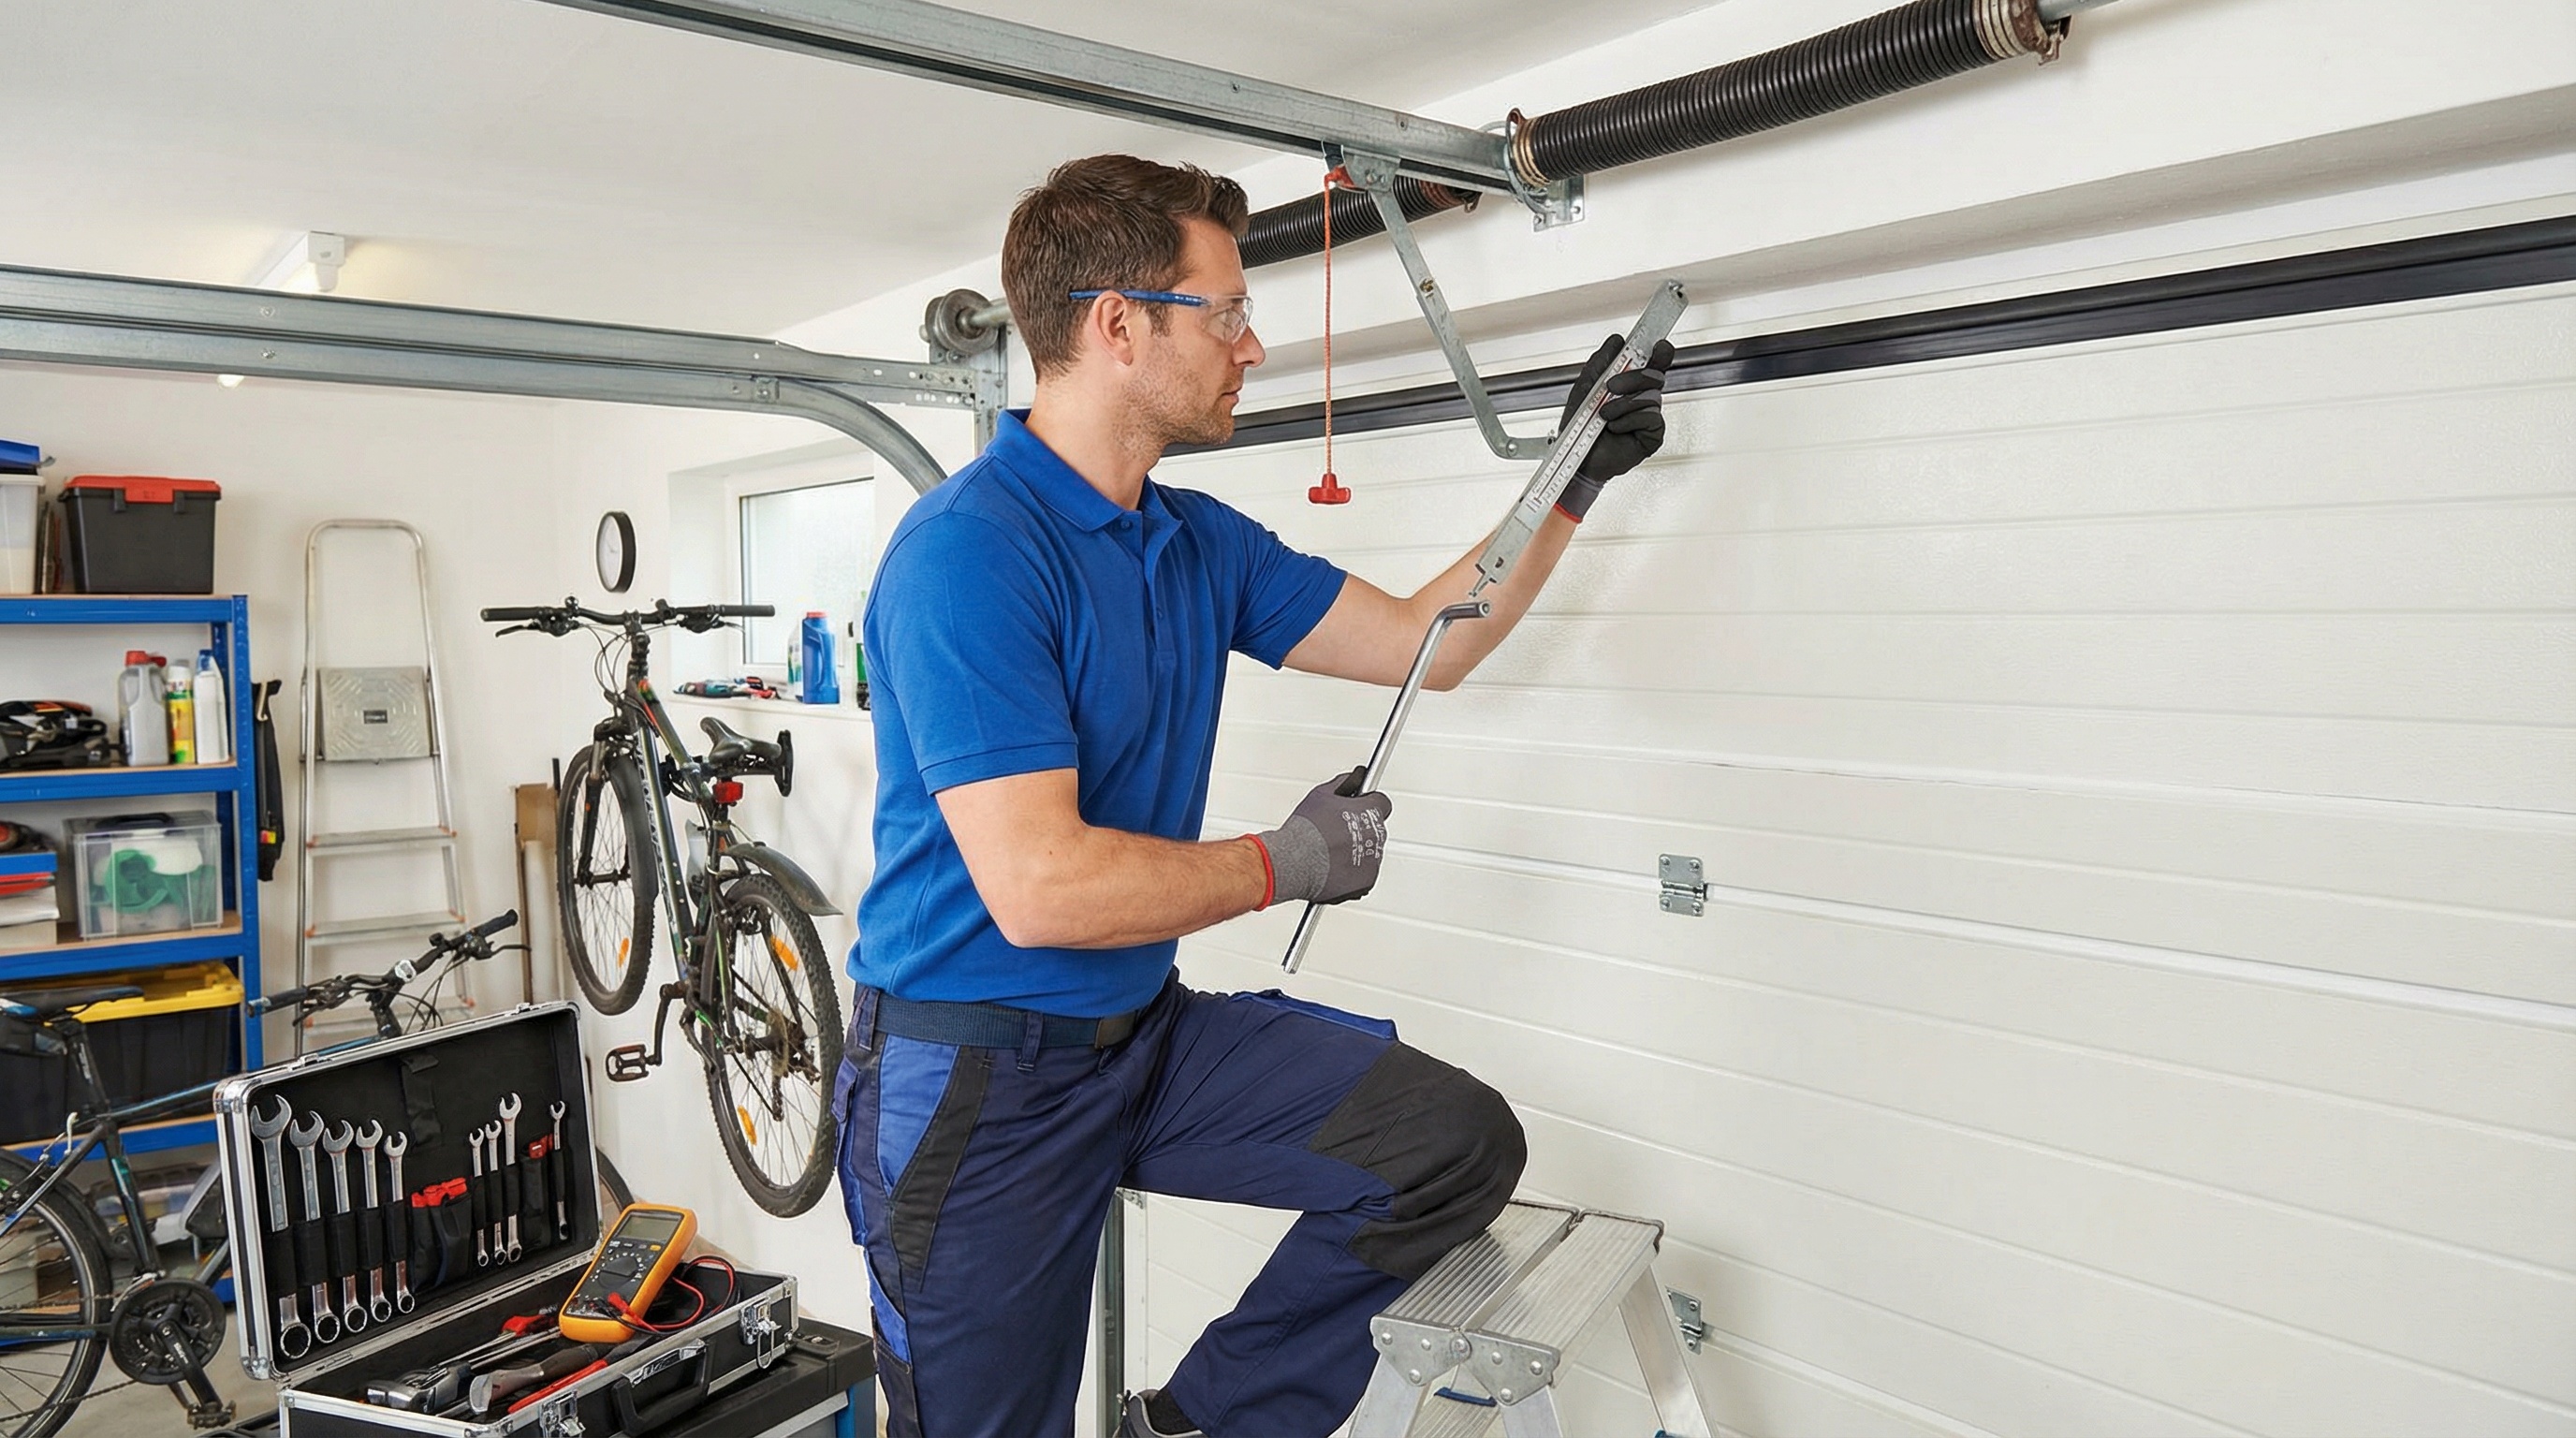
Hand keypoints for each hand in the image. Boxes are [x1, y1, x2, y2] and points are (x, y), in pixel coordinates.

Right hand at [1251, 766, 1391, 906]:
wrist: (1293, 862)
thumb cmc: (1305, 830)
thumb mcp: (1322, 795)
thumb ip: (1345, 783)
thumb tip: (1358, 775)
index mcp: (1369, 812)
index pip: (1382, 803)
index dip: (1368, 803)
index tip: (1357, 807)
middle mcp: (1376, 836)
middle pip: (1375, 829)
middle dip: (1360, 829)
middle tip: (1335, 832)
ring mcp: (1373, 861)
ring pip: (1370, 854)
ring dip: (1356, 852)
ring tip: (1330, 853)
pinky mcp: (1366, 882)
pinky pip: (1364, 876)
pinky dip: (1352, 874)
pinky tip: (1333, 869)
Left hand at [1555, 335, 1673, 519]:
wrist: (1577, 458)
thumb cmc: (1580, 427)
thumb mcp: (1584, 387)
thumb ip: (1599, 362)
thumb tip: (1616, 341)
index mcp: (1631, 384)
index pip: (1653, 363)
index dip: (1660, 352)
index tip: (1658, 346)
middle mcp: (1642, 398)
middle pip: (1655, 375)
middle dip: (1632, 378)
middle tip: (1611, 387)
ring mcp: (1649, 416)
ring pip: (1650, 397)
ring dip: (1622, 405)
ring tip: (1605, 416)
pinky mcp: (1653, 434)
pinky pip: (1650, 417)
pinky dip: (1628, 421)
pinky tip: (1616, 428)